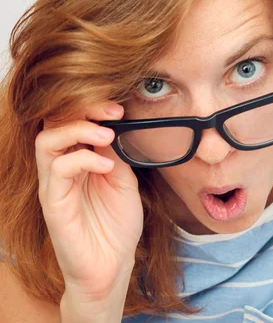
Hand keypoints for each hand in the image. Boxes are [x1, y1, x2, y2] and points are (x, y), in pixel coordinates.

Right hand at [35, 102, 142, 301]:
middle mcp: (62, 169)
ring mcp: (55, 186)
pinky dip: (83, 160)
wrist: (113, 265)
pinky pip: (57, 170)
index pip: (70, 122)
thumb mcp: (124, 181)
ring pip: (47, 142)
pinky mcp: (53, 203)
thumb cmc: (117, 225)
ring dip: (79, 131)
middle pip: (53, 124)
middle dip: (83, 110)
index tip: (119, 108)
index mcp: (79, 161)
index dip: (91, 108)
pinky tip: (106, 166)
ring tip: (107, 136)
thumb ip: (117, 155)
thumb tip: (115, 125)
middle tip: (113, 112)